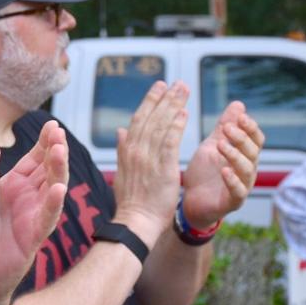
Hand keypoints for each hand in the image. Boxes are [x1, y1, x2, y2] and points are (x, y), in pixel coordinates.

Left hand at [0, 123, 68, 304]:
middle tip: (58, 130)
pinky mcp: (32, 239)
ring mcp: (33, 218)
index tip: (51, 123)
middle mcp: (28, 200)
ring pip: (53, 189)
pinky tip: (58, 190)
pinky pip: (46, 219)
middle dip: (55, 149)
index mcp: (14, 188)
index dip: (43, 142)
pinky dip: (52, 204)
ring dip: (58, 170)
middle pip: (48, 169)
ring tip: (60, 150)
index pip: (34, 160)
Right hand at [111, 81, 188, 245]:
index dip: (149, 101)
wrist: (135, 222)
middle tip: (177, 82)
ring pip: (160, 125)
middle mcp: (135, 151)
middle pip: (150, 117)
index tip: (159, 86)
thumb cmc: (131, 201)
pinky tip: (184, 114)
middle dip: (164, 98)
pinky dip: (176, 127)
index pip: (138, 119)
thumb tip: (121, 131)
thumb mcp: (122, 172)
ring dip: (173, 106)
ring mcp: (148, 159)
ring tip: (184, 90)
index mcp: (126, 150)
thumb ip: (123, 149)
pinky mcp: (163, 169)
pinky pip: (170, 143)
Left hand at [182, 101, 264, 229]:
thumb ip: (224, 128)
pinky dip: (232, 181)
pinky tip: (224, 171)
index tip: (239, 116)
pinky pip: (238, 192)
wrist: (190, 202)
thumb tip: (238, 104)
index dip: (250, 127)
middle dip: (242, 138)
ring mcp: (242, 186)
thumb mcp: (212, 146)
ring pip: (247, 170)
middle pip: (253, 152)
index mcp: (244, 156)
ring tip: (221, 145)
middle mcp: (247, 170)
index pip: (256, 139)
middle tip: (227, 128)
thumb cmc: (204, 173)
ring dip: (235, 156)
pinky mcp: (232, 202)